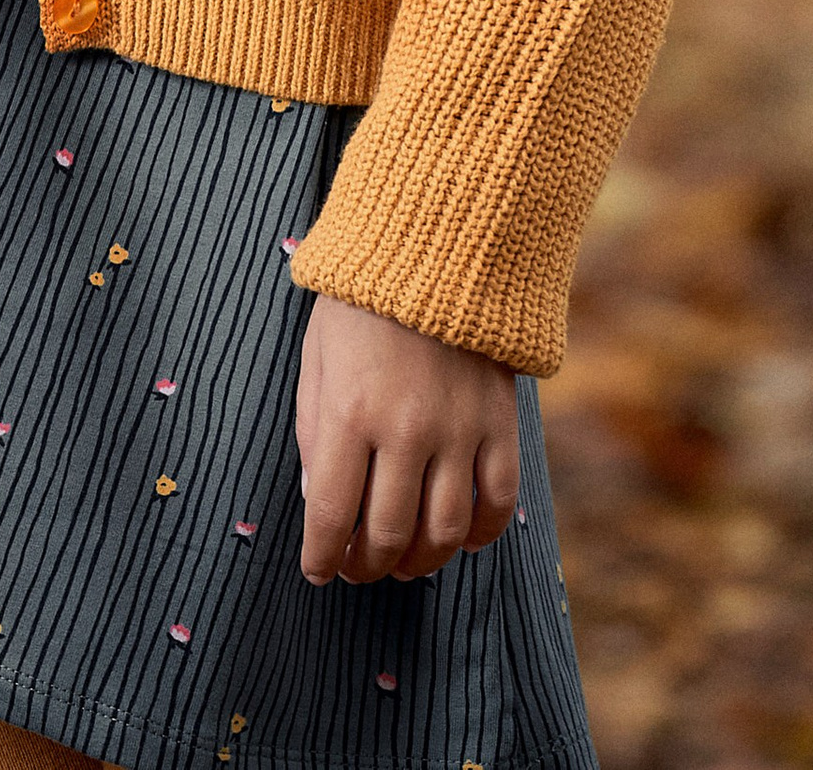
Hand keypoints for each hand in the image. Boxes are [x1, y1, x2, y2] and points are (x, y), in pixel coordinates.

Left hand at [296, 291, 522, 585]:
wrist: (436, 242)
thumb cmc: (362, 300)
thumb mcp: (316, 355)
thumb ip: (313, 430)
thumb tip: (319, 501)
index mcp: (349, 410)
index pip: (331, 514)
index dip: (321, 556)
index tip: (317, 570)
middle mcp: (405, 428)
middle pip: (387, 533)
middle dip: (366, 566)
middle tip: (358, 569)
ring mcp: (459, 428)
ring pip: (443, 531)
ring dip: (420, 562)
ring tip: (404, 564)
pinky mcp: (499, 422)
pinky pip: (498, 502)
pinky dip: (480, 535)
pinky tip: (460, 540)